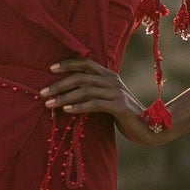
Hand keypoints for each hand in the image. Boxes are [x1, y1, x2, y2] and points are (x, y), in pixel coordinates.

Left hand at [40, 58, 171, 145]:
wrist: (147, 127)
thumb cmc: (123, 114)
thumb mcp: (108, 98)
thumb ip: (94, 91)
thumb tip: (69, 91)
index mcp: (109, 75)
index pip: (86, 62)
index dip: (68, 63)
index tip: (50, 69)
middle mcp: (112, 80)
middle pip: (81, 76)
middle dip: (59, 84)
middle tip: (42, 92)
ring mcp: (116, 92)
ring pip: (85, 90)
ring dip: (64, 97)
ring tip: (49, 104)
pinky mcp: (119, 106)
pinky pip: (95, 104)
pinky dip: (79, 107)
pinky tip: (66, 111)